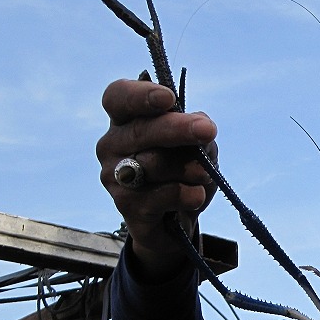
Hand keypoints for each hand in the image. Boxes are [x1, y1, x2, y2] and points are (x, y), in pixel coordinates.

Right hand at [97, 78, 218, 276]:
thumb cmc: (183, 174)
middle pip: (140, 130)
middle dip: (177, 129)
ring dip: (188, 168)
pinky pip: (160, 195)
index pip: (118, 97)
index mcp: (126, 120)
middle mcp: (112, 145)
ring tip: (204, 174)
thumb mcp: (198, 149)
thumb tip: (201, 127)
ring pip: (152, 164)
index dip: (140, 95)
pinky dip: (185, 194)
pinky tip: (196, 195)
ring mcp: (114, 176)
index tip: (168, 98)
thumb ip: (199, 134)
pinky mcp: (126, 206)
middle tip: (208, 130)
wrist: (175, 224)